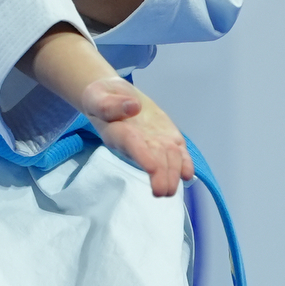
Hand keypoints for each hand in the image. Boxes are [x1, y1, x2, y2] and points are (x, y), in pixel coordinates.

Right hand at [78, 76, 192, 199]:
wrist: (110, 96)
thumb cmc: (100, 97)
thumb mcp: (97, 95)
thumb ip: (109, 104)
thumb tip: (134, 106)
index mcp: (117, 132)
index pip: (131, 145)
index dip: (142, 156)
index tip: (151, 168)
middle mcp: (136, 142)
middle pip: (151, 158)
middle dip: (160, 173)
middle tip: (166, 190)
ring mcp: (152, 141)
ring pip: (165, 157)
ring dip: (173, 171)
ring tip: (180, 182)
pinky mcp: (165, 136)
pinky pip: (176, 151)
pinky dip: (183, 163)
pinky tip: (187, 174)